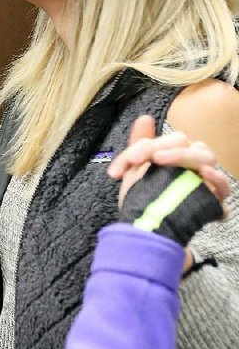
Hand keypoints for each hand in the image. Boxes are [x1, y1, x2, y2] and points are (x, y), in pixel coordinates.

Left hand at [108, 115, 228, 209]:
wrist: (148, 230)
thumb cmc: (144, 198)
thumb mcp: (135, 171)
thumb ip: (139, 144)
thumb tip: (144, 118)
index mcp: (174, 153)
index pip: (164, 140)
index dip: (144, 147)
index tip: (126, 163)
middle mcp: (192, 162)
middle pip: (184, 142)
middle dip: (160, 147)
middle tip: (140, 159)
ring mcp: (205, 179)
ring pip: (204, 156)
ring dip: (182, 155)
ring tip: (160, 161)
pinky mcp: (214, 199)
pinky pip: (223, 185)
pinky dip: (216, 178)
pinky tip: (204, 174)